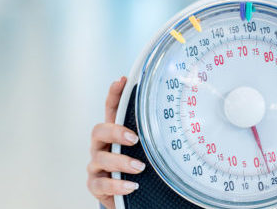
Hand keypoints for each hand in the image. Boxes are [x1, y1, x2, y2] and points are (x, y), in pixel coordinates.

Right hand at [87, 76, 145, 208]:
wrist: (125, 196)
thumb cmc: (138, 168)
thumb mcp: (146, 150)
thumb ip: (152, 136)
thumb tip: (181, 121)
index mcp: (114, 134)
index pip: (111, 110)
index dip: (114, 94)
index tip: (122, 80)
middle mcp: (102, 147)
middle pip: (99, 131)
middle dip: (115, 132)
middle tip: (134, 138)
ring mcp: (97, 166)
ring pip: (100, 159)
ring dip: (121, 162)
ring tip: (139, 167)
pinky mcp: (96, 185)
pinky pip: (101, 184)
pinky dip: (116, 185)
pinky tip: (131, 186)